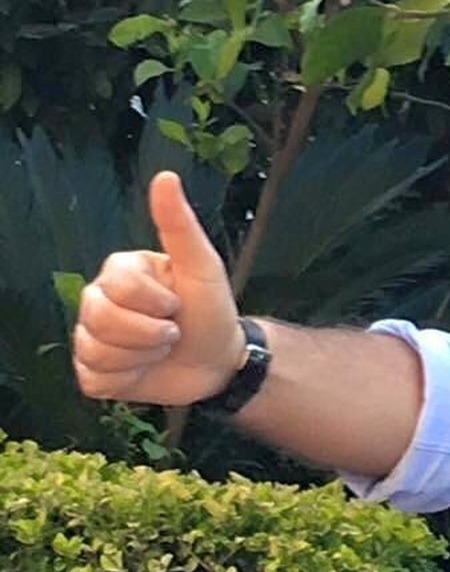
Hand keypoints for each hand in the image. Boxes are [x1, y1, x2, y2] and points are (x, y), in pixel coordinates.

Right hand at [74, 171, 242, 405]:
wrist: (220, 363)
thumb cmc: (212, 311)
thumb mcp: (202, 267)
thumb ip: (180, 225)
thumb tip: (165, 177)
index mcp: (120, 272)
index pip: (117, 287)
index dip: (154, 303)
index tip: (178, 305)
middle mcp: (98, 301)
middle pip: (99, 319)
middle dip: (149, 333)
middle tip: (172, 332)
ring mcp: (93, 337)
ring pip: (96, 351)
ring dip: (141, 357)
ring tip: (161, 350)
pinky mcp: (95, 372)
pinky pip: (94, 378)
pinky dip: (126, 379)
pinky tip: (145, 370)